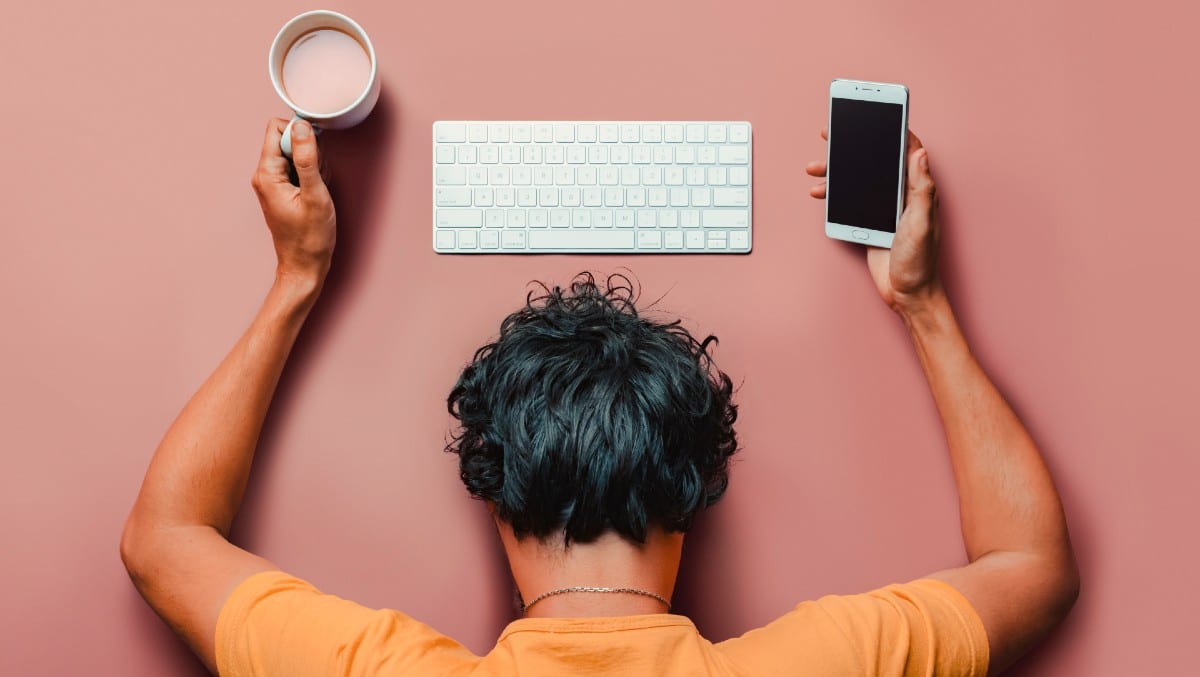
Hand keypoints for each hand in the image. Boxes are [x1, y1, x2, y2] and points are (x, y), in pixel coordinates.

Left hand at [250, 118, 335, 282]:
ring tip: (316, 191)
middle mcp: (264, 175)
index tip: (314, 153)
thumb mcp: (314, 195)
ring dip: (312, 166)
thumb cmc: (310, 237)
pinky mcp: (280, 190)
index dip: (299, 133)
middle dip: (308, 152)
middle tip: (317, 178)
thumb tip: (302, 126)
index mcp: (267, 173)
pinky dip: (310, 177)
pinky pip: (297, 170)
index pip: (276, 129)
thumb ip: (307, 158)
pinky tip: (314, 196)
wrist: (304, 265)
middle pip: (286, 140)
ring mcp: (271, 183)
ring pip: (294, 155)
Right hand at [807, 129, 943, 316]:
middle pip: (876, 160)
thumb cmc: (921, 261)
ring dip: (836, 172)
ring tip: (815, 168)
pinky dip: (833, 195)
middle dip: (854, 145)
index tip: (877, 113)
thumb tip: (921, 152)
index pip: (906, 150)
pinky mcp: (869, 221)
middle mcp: (901, 195)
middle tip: (833, 133)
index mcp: (916, 190)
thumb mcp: (922, 222)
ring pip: (857, 180)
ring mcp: (883, 208)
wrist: (907, 293)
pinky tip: (820, 193)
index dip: (892, 129)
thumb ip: (921, 188)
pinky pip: (849, 201)